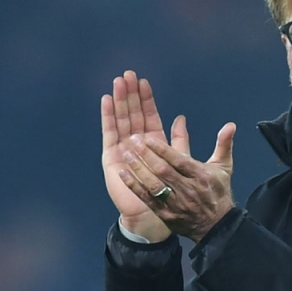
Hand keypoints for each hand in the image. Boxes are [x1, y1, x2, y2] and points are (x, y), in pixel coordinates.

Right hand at [101, 70, 187, 241]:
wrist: (155, 216)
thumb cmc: (171, 193)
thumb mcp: (184, 164)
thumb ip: (183, 142)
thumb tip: (182, 117)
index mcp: (155, 144)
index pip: (149, 116)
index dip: (147, 100)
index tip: (144, 82)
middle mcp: (137, 144)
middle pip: (133, 114)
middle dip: (131, 94)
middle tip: (128, 74)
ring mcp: (123, 149)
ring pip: (122, 120)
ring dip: (119, 101)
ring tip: (118, 82)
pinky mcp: (112, 157)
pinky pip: (110, 133)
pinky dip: (108, 117)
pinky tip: (106, 101)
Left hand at [119, 118, 236, 242]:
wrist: (216, 226)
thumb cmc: (218, 193)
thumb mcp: (224, 167)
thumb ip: (224, 144)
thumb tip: (230, 125)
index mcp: (201, 176)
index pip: (179, 161)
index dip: (163, 150)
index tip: (148, 138)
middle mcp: (187, 189)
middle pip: (164, 171)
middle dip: (146, 155)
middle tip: (132, 140)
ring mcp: (175, 203)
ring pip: (153, 185)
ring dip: (138, 169)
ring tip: (126, 154)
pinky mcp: (165, 213)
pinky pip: (147, 198)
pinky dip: (134, 186)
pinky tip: (123, 174)